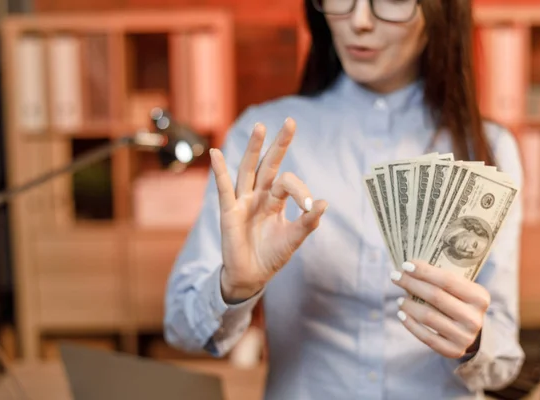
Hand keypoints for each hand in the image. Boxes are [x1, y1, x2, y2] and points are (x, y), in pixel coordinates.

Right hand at [210, 118, 328, 302]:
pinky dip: (220, 171)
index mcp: (275, 200)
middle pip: (269, 164)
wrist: (251, 276)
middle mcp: (259, 196)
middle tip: (291, 122)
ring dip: (253, 149)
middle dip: (279, 144)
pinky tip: (216, 153)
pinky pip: (223, 189)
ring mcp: (243, 201)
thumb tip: (323, 203)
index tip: (310, 208)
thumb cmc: (272, 255)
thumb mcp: (293, 239)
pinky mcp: (229, 212)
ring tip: (260, 127)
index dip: (301, 191)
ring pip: (248, 170)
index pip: (288, 183)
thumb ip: (307, 222)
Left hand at [390, 260, 489, 358]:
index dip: (424, 271)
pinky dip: (410, 323)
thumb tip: (408, 267)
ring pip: (428, 316)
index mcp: (479, 297)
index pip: (447, 280)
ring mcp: (465, 337)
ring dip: (409, 305)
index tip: (405, 265)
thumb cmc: (458, 302)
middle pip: (435, 296)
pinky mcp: (453, 351)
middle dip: (411, 284)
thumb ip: (441, 279)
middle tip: (395, 276)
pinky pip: (426, 337)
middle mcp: (474, 318)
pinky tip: (401, 313)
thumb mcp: (460, 289)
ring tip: (400, 299)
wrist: (471, 332)